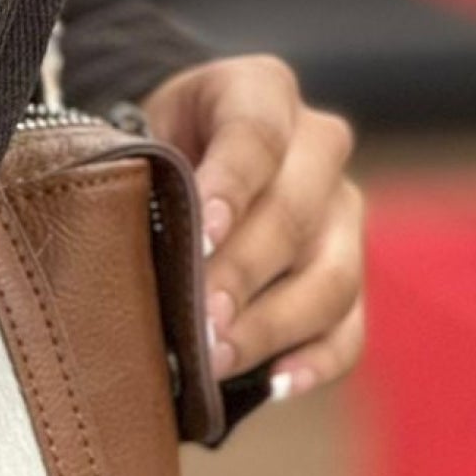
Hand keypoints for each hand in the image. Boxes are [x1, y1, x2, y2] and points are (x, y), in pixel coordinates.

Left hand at [139, 55, 364, 400]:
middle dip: (243, 272)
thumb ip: (145, 180)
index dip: (231, 185)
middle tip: (200, 319)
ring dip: (274, 324)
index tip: (200, 234)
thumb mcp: (138, 139)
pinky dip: (317, 359)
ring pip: (333, 275)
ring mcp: (342, 212)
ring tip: (220, 358)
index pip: (256, 132)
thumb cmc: (150, 151)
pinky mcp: (348, 272)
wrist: (179, 157)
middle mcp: (318, 146)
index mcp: (261, 92)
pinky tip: (276, 383)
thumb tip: (126, 254)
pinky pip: (350, 325)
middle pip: (296, 213)